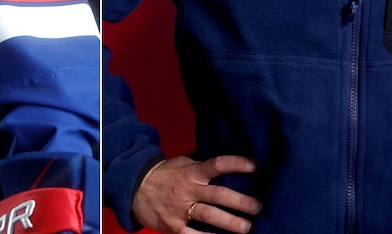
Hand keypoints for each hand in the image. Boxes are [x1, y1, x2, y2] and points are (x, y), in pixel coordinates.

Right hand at [130, 155, 261, 233]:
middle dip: (240, 202)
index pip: (216, 165)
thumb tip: (225, 166)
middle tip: (257, 207)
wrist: (135, 187)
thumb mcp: (182, 163)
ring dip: (230, 223)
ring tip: (247, 227)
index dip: (235, 164)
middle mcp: (188, 190)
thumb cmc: (165, 174)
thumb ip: (201, 166)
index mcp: (191, 172)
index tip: (253, 165)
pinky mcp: (173, 226)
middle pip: (217, 195)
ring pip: (209, 216)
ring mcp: (181, 209)